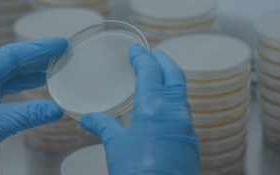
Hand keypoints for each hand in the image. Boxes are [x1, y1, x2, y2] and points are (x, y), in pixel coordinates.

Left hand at [0, 37, 68, 174]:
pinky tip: (38, 85)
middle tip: (62, 52)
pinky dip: (23, 86)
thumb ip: (27, 115)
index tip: (60, 44)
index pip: (10, 55)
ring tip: (55, 66)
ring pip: (9, 75)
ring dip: (32, 70)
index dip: (37, 49)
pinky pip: (5, 88)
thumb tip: (56, 110)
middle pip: (10, 61)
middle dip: (37, 57)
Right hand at [81, 44, 199, 173]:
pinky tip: (163, 110)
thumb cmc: (137, 172)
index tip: (137, 49)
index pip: (150, 72)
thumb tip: (88, 118)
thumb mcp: (115, 147)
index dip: (143, 58)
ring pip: (181, 96)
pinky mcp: (191, 142)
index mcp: (154, 106)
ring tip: (157, 79)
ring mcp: (187, 127)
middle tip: (154, 54)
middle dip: (163, 62)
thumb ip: (104, 126)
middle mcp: (175, 111)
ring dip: (170, 83)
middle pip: (174, 77)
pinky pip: (183, 114)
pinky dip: (173, 103)